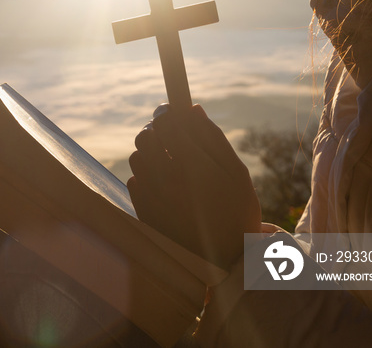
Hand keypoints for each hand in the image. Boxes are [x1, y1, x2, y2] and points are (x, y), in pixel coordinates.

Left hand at [127, 104, 260, 269]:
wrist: (227, 261)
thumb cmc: (237, 212)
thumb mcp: (236, 172)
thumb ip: (212, 138)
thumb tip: (192, 110)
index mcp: (192, 165)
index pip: (166, 122)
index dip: (168, 112)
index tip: (172, 111)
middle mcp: (167, 180)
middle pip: (145, 136)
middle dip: (157, 130)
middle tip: (170, 135)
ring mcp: (152, 198)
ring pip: (137, 157)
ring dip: (149, 153)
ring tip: (168, 160)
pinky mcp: (144, 213)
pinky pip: (134, 181)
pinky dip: (146, 177)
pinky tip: (163, 184)